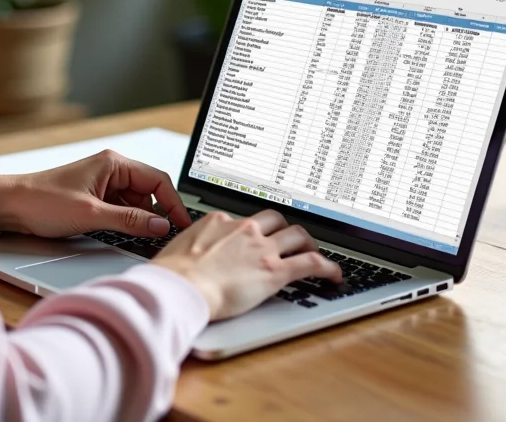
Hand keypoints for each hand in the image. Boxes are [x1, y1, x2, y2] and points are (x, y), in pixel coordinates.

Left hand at [0, 150, 191, 237]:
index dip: (173, 203)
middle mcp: (111, 169)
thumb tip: (160, 225)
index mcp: (114, 163)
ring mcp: (103, 183)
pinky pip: (121, 208)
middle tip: (165, 237)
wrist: (9, 206)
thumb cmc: (42, 202)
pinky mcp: (95, 197)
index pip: (158, 180)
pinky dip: (127, 222)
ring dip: (141, 219)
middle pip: (150, 191)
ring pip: (136, 202)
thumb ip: (129, 220)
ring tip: (145, 239)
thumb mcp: (91, 214)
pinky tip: (128, 235)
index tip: (182, 224)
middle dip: (157, 213)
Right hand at [151, 209, 342, 320]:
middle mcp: (245, 229)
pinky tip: (334, 275)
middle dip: (285, 228)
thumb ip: (192, 245)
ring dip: (308, 243)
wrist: (180, 287)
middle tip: (290, 240)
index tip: (257, 235)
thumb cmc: (172, 274)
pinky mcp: (275, 271)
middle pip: (276, 219)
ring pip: (297, 236)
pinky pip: (311, 263)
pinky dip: (327, 267)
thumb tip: (187, 254)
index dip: (255, 228)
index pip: (245, 219)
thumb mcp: (179, 247)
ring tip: (313, 253)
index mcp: (220, 220)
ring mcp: (262, 248)